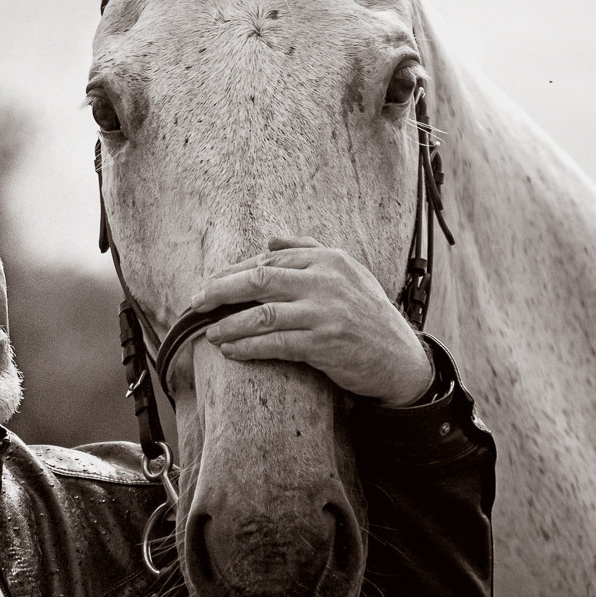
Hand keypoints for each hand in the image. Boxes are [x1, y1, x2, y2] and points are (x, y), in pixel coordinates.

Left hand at [187, 237, 433, 406]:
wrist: (399, 358)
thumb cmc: (367, 315)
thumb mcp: (347, 273)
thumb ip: (310, 250)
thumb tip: (270, 237)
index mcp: (329, 259)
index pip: (269, 258)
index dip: (233, 272)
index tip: (209, 284)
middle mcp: (326, 280)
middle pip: (258, 279)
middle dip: (220, 290)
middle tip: (196, 302)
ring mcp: (325, 312)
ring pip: (262, 314)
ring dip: (229, 324)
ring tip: (210, 333)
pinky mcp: (324, 343)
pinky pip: (274, 344)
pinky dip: (247, 347)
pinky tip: (231, 351)